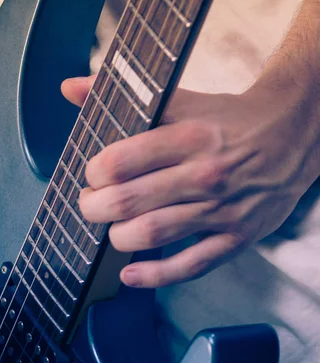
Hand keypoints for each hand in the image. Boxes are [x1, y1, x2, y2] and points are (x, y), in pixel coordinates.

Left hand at [62, 75, 319, 287]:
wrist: (294, 133)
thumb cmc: (228, 119)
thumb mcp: (179, 98)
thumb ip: (123, 95)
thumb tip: (69, 86)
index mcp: (187, 136)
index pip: (119, 162)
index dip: (93, 173)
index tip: (92, 175)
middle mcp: (203, 174)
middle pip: (127, 202)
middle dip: (94, 208)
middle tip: (91, 203)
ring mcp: (222, 209)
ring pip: (151, 234)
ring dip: (117, 238)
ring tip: (111, 229)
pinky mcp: (237, 237)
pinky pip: (191, 265)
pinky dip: (155, 275)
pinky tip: (130, 275)